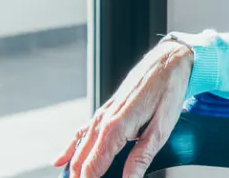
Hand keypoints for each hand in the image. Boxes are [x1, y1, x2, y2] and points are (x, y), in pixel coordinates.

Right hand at [53, 40, 194, 177]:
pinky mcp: (105, 110)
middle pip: (81, 161)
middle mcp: (102, 121)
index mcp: (115, 128)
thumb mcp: (161, 130)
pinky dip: (70, 149)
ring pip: (79, 148)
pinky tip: (60, 160)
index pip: (93, 168)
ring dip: (75, 168)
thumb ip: (141, 158)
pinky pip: (82, 132)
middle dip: (80, 177)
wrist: (168, 61)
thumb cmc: (168, 92)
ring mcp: (101, 115)